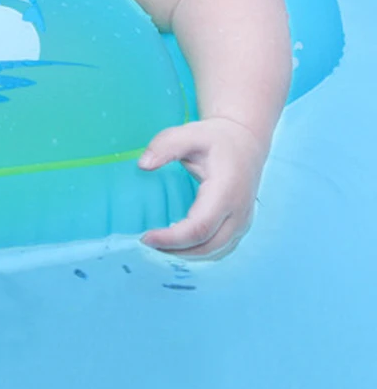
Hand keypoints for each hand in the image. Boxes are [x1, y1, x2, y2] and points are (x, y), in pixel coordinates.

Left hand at [137, 116, 268, 259]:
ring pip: (214, 252)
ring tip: (157, 246)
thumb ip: (164, 146)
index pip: (199, 228)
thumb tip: (143, 165)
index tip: (146, 237)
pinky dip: (197, 252)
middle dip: (175, 251)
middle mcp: (239, 213)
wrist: (245, 143)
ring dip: (185, 255)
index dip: (172, 239)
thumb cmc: (214, 139)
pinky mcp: (240, 227)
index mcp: (226, 192)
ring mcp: (243, 223)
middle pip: (207, 247)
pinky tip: (177, 245)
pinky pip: (219, 249)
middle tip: (146, 243)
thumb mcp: (188, 133)